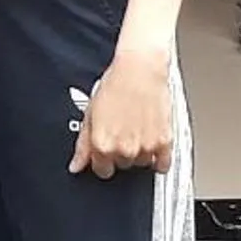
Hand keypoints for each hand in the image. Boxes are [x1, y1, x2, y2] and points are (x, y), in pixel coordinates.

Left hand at [69, 46, 174, 178]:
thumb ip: (83, 145)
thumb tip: (76, 166)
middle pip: (122, 165)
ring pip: (141, 164)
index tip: (105, 149)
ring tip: (136, 128)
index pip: (101, 170)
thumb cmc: (115, 85)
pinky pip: (162, 165)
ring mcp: (145, 148)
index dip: (102, 159)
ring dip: (139, 152)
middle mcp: (124, 150)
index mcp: (103, 145)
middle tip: (121, 130)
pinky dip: (158, 159)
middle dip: (120, 151)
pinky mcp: (164, 143)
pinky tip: (151, 141)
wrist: (140, 69)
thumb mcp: (90, 113)